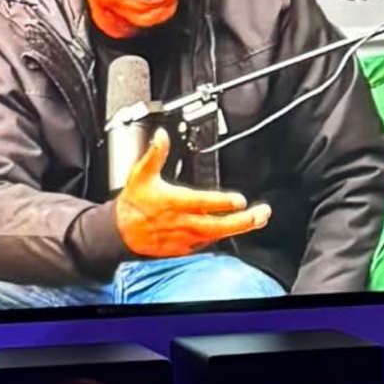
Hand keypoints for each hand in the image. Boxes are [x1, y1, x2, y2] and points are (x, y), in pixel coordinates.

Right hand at [112, 129, 269, 260]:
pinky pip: (208, 244)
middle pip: (218, 225)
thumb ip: (154, 154)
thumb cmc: (134, 203)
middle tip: (261, 213)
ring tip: (257, 219)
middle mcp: (183, 223)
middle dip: (242, 221)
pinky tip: (235, 229)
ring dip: (238, 228)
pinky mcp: (185, 248)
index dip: (222, 202)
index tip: (239, 200)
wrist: (121, 233)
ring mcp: (185, 238)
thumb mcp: (141, 174)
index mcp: (174, 203)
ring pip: (217, 235)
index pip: (203, 203)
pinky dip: (222, 237)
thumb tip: (161, 135)